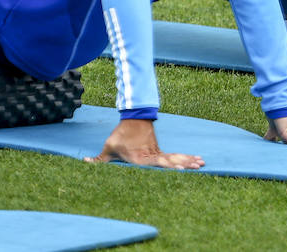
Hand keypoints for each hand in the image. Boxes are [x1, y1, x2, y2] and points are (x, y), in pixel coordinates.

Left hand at [86, 118, 204, 168]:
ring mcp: (158, 152)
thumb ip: (98, 160)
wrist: (132, 118)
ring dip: (189, 160)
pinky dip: (184, 157)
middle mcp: (152, 155)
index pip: (158, 164)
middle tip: (199, 165)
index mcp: (142, 158)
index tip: (182, 168)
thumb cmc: (120, 135)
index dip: (171, 166)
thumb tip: (84, 163)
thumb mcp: (108, 148)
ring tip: (202, 162)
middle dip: (185, 163)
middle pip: (172, 160)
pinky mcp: (159, 150)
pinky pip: (174, 155)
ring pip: (176, 157)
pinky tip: (194, 159)